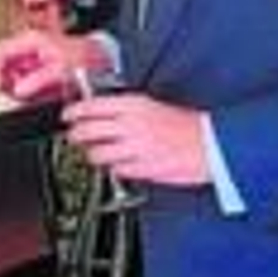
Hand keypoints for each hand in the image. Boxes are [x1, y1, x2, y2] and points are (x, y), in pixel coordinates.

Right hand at [0, 29, 104, 101]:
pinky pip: (23, 83)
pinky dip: (29, 92)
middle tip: (20, 96)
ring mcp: (29, 59)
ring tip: (36, 96)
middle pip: (1, 68)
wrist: (98, 59)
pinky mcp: (35, 70)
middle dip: (9, 85)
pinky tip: (41, 94)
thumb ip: (38, 80)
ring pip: (11, 78)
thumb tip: (18, 91)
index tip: (2, 88)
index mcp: (28, 41)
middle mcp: (25, 49)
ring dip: (20, 90)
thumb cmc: (82, 56)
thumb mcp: (60, 69)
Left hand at [62, 93, 210, 186]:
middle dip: (75, 135)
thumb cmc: (187, 125)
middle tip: (73, 136)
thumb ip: (127, 109)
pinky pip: (116, 170)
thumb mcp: (153, 106)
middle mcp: (130, 126)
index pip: (92, 106)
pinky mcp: (142, 169)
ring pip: (97, 154)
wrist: (210, 144)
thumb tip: (104, 112)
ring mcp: (134, 149)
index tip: (67, 115)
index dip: (74, 112)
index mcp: (133, 106)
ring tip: (94, 153)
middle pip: (87, 131)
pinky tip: (117, 164)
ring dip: (92, 155)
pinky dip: (114, 168)